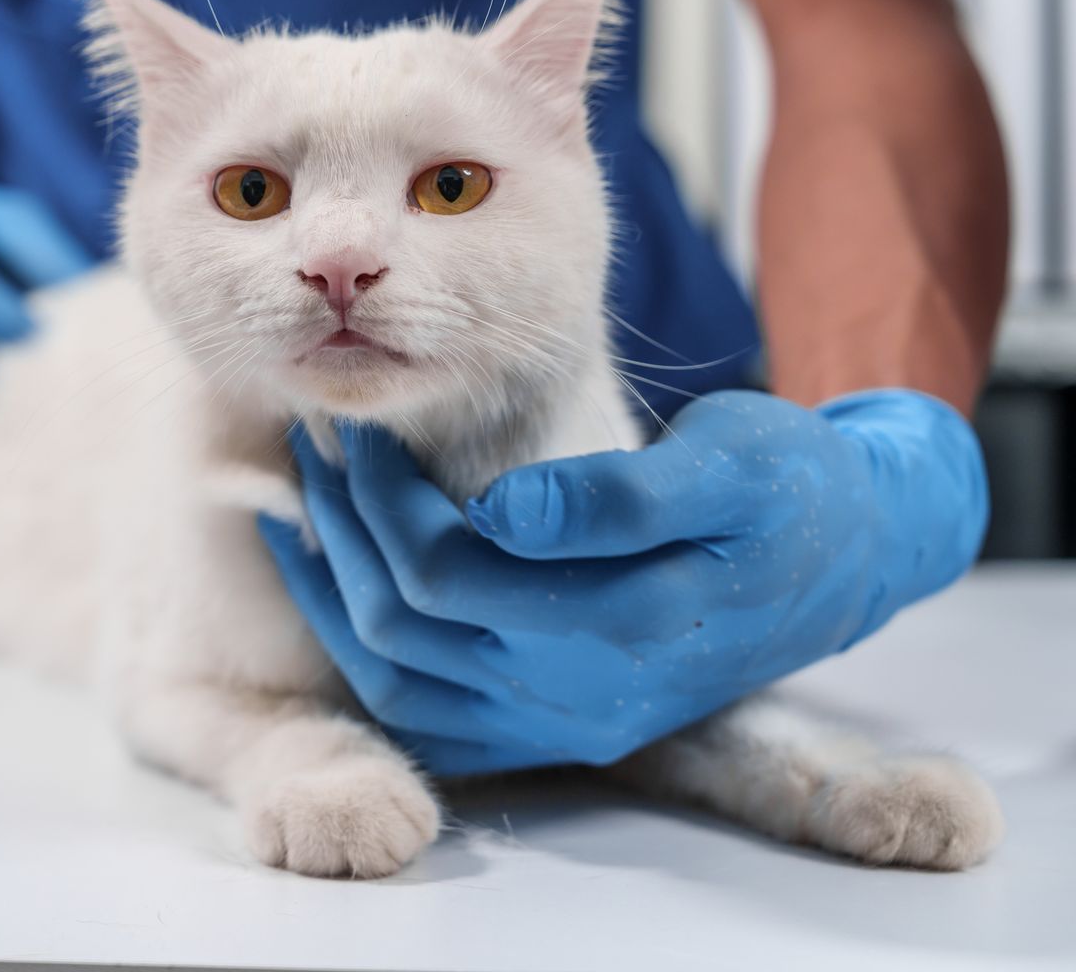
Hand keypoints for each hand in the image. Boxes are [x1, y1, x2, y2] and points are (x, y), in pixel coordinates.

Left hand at [262, 389, 987, 774]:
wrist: (838, 559)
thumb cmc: (783, 490)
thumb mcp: (729, 465)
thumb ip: (619, 495)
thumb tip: (503, 510)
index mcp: (626, 626)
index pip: (447, 571)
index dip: (384, 495)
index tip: (362, 421)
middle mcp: (583, 696)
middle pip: (405, 620)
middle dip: (348, 523)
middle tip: (323, 440)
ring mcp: (562, 722)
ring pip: (394, 672)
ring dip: (335, 581)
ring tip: (309, 493)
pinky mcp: (548, 726)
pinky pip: (420, 709)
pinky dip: (358, 643)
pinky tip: (327, 572)